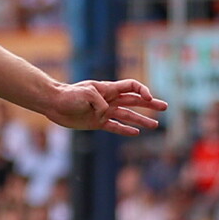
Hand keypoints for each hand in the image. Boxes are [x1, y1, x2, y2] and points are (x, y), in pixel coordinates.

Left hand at [46, 79, 167, 135]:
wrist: (54, 103)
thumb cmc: (69, 95)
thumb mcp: (85, 94)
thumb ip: (100, 103)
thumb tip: (106, 114)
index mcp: (108, 89)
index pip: (131, 87)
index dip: (142, 91)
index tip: (148, 98)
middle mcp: (109, 100)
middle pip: (134, 101)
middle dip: (150, 103)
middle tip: (164, 107)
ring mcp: (104, 111)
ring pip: (127, 115)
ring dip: (141, 120)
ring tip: (155, 125)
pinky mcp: (97, 122)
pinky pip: (114, 127)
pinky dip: (125, 130)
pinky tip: (135, 133)